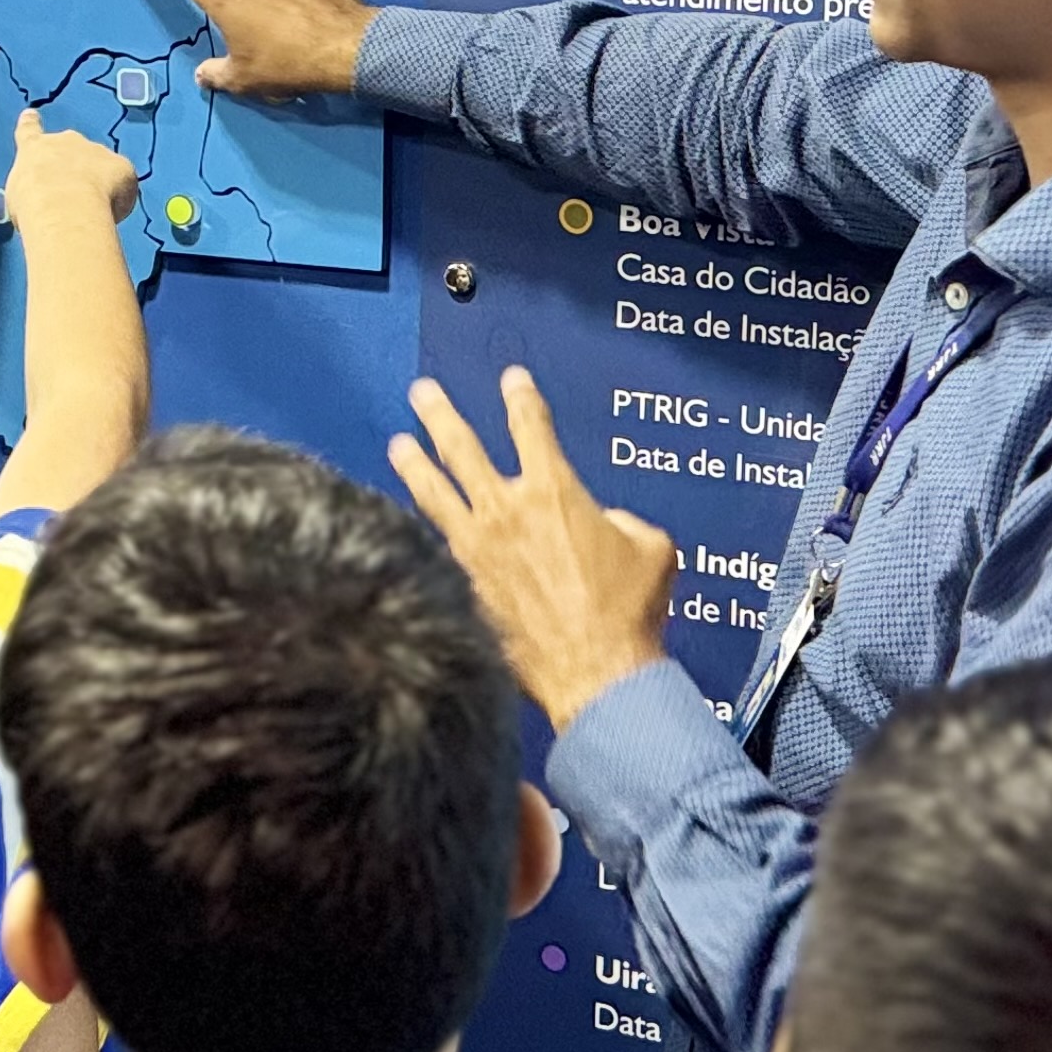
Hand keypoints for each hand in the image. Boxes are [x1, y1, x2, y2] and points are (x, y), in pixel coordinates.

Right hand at [2, 105, 135, 228]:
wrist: (61, 207)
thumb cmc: (32, 207)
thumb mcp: (20, 199)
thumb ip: (32, 193)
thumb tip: (48, 201)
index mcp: (33, 148)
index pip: (29, 131)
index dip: (31, 123)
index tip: (31, 114)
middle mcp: (66, 141)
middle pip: (73, 151)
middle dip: (74, 170)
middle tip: (70, 201)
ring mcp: (96, 150)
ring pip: (101, 170)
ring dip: (97, 189)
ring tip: (85, 214)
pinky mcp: (122, 166)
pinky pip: (123, 184)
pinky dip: (119, 201)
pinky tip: (107, 216)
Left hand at [388, 367, 678, 730]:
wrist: (594, 672)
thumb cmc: (629, 613)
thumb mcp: (653, 550)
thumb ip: (625, 523)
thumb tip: (607, 525)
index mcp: (555, 492)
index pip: (531, 427)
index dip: (520, 397)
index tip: (511, 379)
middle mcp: (506, 511)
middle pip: (462, 447)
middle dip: (440, 415)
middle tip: (422, 392)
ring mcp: (476, 550)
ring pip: (433, 492)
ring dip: (413, 463)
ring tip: (398, 443)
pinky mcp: (461, 586)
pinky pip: (433, 545)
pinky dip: (418, 527)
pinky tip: (405, 521)